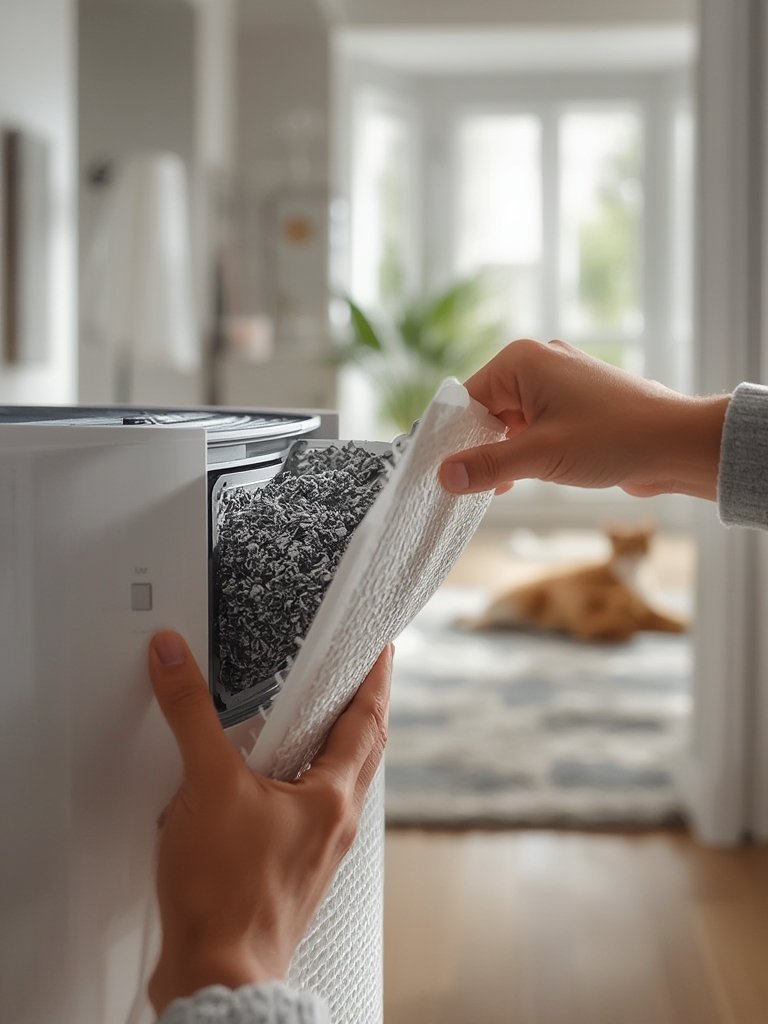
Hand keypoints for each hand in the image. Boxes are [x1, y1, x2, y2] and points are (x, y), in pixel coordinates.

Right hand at [147, 631, 391, 1014]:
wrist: (217, 974)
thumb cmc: (228, 896)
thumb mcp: (207, 785)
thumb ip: (191, 715)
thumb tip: (176, 660)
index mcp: (332, 798)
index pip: (368, 721)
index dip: (376, 680)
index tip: (382, 651)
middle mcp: (333, 824)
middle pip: (361, 753)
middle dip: (360, 711)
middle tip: (354, 680)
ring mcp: (314, 851)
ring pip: (333, 786)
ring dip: (329, 750)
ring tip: (312, 725)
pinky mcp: (286, 872)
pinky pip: (302, 814)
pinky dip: (294, 787)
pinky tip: (263, 789)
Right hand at [439, 339, 729, 499]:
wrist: (677, 444)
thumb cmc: (614, 437)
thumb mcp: (540, 455)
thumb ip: (487, 465)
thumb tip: (443, 476)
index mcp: (522, 361)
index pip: (467, 398)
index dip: (452, 437)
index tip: (440, 472)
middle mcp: (537, 364)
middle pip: (486, 410)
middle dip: (478, 448)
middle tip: (466, 486)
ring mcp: (558, 384)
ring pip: (509, 422)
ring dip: (502, 455)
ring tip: (495, 488)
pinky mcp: (573, 405)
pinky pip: (533, 427)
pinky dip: (522, 452)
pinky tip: (517, 481)